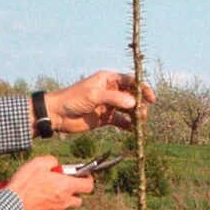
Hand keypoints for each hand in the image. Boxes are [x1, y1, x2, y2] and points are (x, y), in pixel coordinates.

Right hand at [6, 155, 92, 209]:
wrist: (12, 205)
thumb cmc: (25, 184)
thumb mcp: (38, 163)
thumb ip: (52, 161)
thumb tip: (55, 164)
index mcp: (66, 187)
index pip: (88, 186)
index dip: (87, 179)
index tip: (83, 175)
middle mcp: (65, 202)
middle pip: (79, 200)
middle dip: (74, 192)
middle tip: (63, 184)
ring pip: (67, 208)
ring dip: (63, 201)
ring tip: (50, 193)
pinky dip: (53, 208)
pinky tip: (41, 201)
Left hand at [39, 70, 155, 134]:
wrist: (58, 114)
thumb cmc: (73, 99)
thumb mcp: (94, 95)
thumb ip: (114, 98)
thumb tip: (133, 102)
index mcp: (108, 79)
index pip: (130, 81)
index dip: (142, 88)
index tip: (151, 98)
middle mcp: (110, 91)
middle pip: (132, 95)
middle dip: (140, 104)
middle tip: (143, 114)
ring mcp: (108, 105)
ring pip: (128, 109)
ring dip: (135, 115)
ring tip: (139, 122)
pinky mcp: (105, 118)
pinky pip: (120, 121)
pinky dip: (127, 125)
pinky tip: (132, 129)